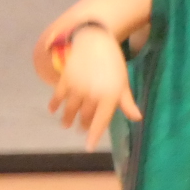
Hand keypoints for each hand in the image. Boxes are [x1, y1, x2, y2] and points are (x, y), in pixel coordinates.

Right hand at [47, 26, 140, 149]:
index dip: (94, 135)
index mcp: (110, 96)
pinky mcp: (65, 80)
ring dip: (68, 119)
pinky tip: (53, 110)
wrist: (95, 41)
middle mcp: (93, 94)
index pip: (101, 121)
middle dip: (83, 124)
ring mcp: (77, 87)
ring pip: (71, 109)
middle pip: (85, 116)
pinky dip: (55, 105)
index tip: (88, 147)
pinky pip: (58, 97)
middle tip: (81, 129)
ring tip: (66, 125)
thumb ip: (127, 102)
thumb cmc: (113, 64)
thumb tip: (137, 118)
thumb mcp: (123, 83)